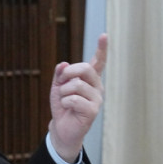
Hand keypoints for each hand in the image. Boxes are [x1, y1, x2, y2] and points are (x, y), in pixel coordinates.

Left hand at [48, 33, 107, 162]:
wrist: (62, 128)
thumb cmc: (62, 106)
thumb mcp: (58, 87)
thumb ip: (60, 74)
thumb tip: (64, 64)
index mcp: (90, 79)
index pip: (98, 62)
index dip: (102, 48)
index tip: (104, 35)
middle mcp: (97, 87)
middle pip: (85, 68)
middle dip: (68, 72)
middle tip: (60, 81)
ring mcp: (97, 98)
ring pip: (76, 85)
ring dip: (63, 92)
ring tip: (64, 100)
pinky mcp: (93, 110)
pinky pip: (74, 99)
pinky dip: (65, 102)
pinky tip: (68, 109)